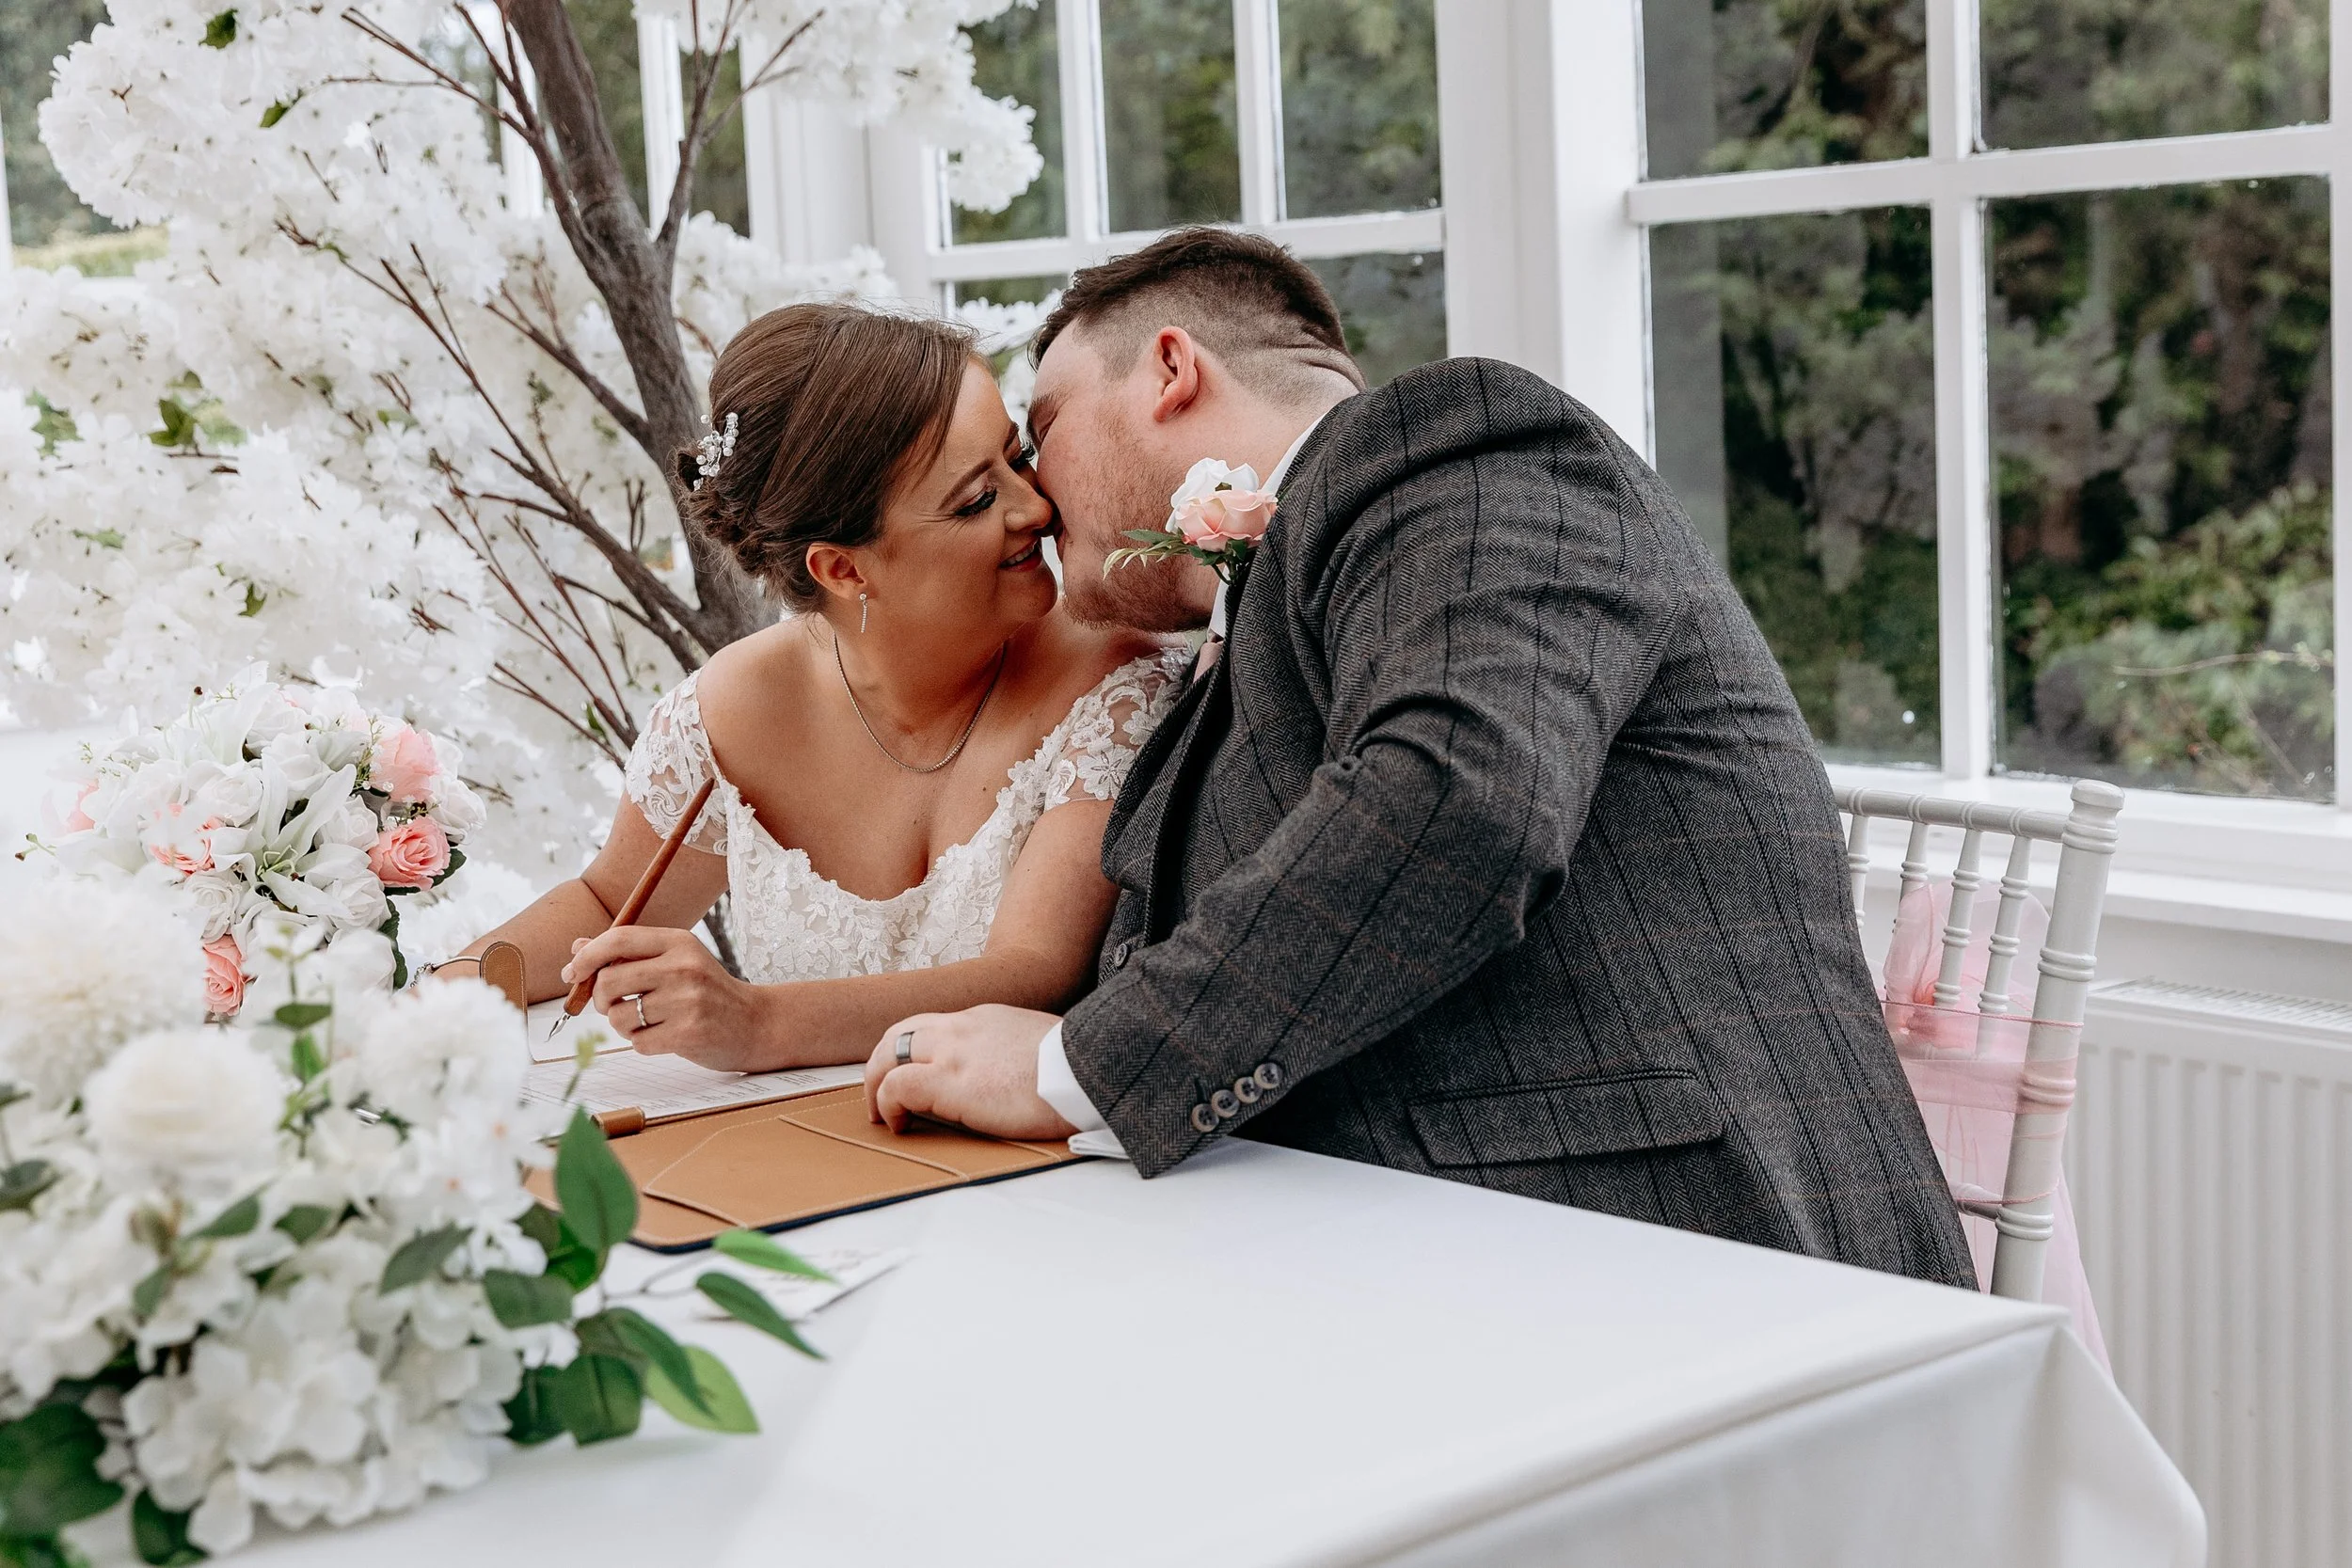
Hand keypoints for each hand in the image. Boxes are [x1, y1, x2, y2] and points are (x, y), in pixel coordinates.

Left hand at [560, 927, 771, 1071]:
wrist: (756, 1023)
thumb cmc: (709, 992)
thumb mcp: (676, 961)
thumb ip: (628, 953)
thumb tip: (578, 947)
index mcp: (678, 942)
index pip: (618, 939)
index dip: (587, 956)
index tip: (573, 972)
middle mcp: (683, 966)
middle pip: (609, 980)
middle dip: (600, 999)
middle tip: (612, 1005)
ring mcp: (687, 1000)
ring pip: (620, 1016)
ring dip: (623, 1025)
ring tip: (646, 1022)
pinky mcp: (688, 1032)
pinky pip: (638, 1042)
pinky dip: (643, 1043)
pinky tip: (664, 1036)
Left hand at [863, 1005, 1075, 1140]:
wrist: (1086, 1069)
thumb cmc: (1079, 1065)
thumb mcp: (1042, 1043)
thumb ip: (1019, 1051)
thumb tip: (1024, 1074)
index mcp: (986, 1018)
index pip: (933, 1025)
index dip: (913, 1050)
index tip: (913, 1074)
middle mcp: (962, 1027)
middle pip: (900, 1032)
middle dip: (882, 1062)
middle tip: (881, 1094)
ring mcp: (953, 1052)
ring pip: (887, 1053)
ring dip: (876, 1084)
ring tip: (883, 1115)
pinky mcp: (949, 1081)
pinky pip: (897, 1086)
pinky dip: (888, 1104)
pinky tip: (899, 1125)